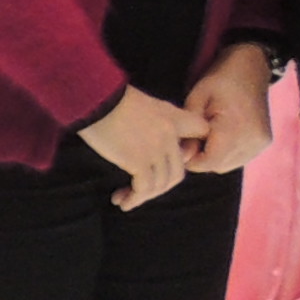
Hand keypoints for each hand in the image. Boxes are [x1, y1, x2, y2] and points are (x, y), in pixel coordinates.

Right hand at [76, 86, 206, 210]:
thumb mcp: (147, 105)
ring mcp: (157, 150)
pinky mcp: (139, 162)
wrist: (96, 98)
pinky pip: (144, 188)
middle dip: (161, 185)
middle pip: (178, 171)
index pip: (202, 132)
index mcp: (175, 117)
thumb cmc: (113, 100)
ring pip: (161, 184)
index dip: (192, 150)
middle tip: (142, 189)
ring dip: (144, 196)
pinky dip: (134, 199)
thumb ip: (159, 123)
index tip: (169, 163)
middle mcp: (171, 135)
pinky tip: (121, 201)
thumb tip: (155, 146)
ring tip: (127, 198)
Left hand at [183, 43, 276, 175]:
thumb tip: (184, 158)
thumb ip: (188, 131)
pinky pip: (239, 158)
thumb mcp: (197, 98)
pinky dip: (228, 151)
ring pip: (228, 164)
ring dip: (216, 154)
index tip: (185, 141)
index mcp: (235, 128)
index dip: (191, 157)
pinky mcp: (264, 142)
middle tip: (197, 133)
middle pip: (217, 166)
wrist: (252, 66)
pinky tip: (224, 133)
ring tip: (211, 131)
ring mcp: (260, 142)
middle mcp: (253, 140)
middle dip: (203, 155)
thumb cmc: (221, 79)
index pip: (208, 162)